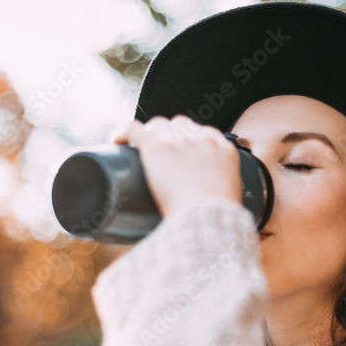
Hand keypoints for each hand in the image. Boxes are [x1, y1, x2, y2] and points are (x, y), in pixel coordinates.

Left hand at [108, 115, 241, 218]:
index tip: (183, 150)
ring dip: (149, 134)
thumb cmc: (218, 218)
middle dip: (170, 135)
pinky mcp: (156, 147)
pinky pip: (134, 130)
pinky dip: (123, 132)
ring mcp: (178, 141)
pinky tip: (116, 140)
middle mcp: (202, 139)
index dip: (190, 139)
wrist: (207, 220)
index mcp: (224, 149)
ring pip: (158, 125)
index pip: (203, 132)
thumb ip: (220, 188)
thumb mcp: (229, 196)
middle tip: (162, 154)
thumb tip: (208, 201)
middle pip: (180, 125)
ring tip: (139, 147)